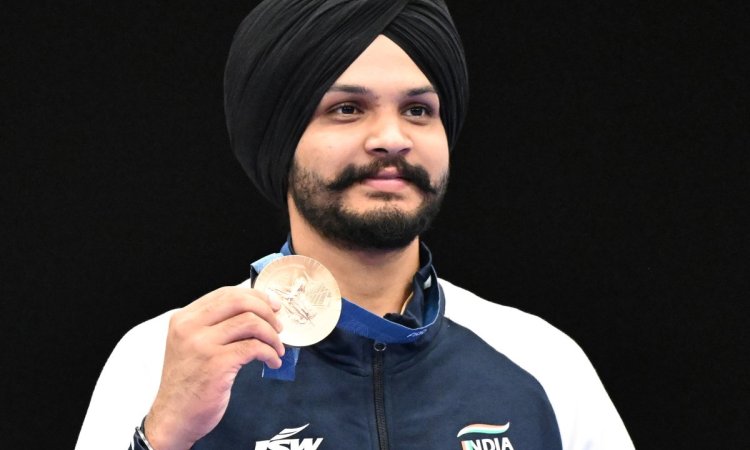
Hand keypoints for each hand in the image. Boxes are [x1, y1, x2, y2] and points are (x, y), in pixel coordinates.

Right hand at [144, 287, 283, 449]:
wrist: (173, 418)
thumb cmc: (188, 383)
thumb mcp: (192, 345)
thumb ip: (215, 326)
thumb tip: (257, 312)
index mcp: (184, 319)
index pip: (226, 293)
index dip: (254, 296)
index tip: (272, 306)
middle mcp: (190, 328)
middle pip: (239, 301)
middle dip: (266, 310)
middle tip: (278, 325)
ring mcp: (202, 345)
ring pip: (250, 322)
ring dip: (272, 335)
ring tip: (277, 348)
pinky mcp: (216, 364)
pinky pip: (254, 348)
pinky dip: (270, 353)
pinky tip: (272, 361)